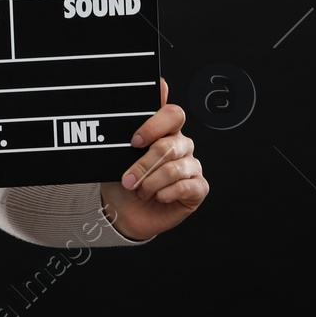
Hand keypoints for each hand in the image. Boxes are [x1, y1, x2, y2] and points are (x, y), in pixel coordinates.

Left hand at [98, 77, 208, 239]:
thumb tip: (142, 105)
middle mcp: (181, 145)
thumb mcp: (117, 155)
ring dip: (151, 183)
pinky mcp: (198, 187)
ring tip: (139, 190)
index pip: (172, 114)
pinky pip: (186, 187)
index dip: (154, 126)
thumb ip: (127, 131)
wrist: (123, 211)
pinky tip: (158, 196)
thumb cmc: (122, 179)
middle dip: (143, 165)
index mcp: (164, 131)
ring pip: (174, 169)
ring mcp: (192, 166)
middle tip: (128, 178)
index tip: (134, 141)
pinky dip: (166, 194)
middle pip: (169, 145)